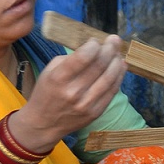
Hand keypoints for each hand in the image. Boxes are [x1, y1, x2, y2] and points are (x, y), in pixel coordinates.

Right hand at [10, 35, 126, 152]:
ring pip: (109, 77)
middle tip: (114, 40)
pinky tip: (120, 66)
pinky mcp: (95, 112)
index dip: (94, 45)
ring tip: (118, 52)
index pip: (83, 57)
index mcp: (59, 78)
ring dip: (117, 61)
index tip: (95, 41)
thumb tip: (94, 48)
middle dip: (110, 49)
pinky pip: (112, 91)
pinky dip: (119, 76)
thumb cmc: (46, 93)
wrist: (43, 124)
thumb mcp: (50, 71)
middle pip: (99, 65)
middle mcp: (73, 92)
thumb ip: (71, 59)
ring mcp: (86, 104)